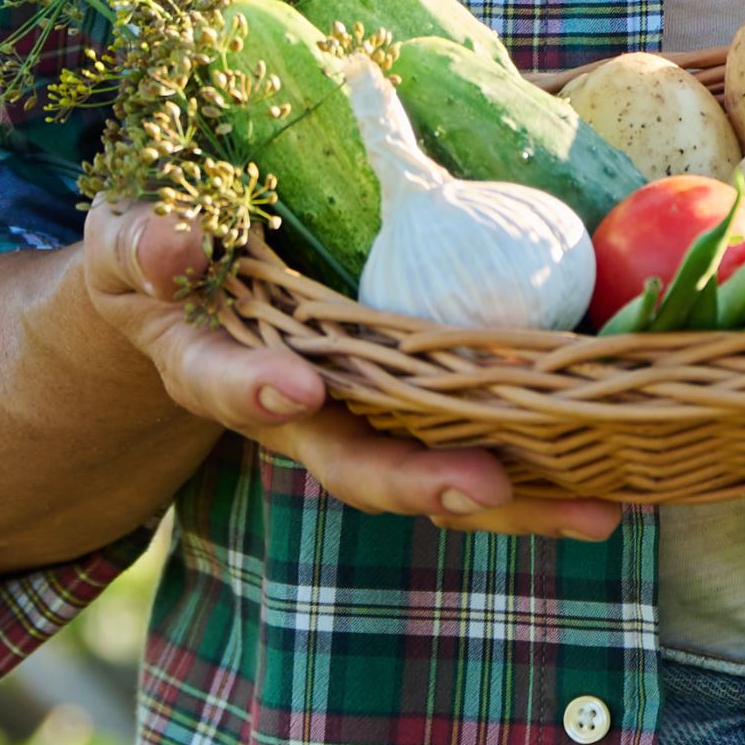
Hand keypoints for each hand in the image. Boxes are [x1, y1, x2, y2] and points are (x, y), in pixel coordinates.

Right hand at [75, 200, 629, 542]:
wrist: (186, 299)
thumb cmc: (161, 254)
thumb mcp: (132, 235)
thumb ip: (142, 241)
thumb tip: (170, 241)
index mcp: (210, 365)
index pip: (226, 382)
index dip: (256, 389)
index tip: (296, 385)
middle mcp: (289, 414)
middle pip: (350, 462)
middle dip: (415, 480)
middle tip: (479, 484)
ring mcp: (354, 424)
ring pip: (427, 477)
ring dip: (508, 501)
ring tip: (592, 510)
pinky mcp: (408, 421)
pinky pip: (472, 453)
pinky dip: (537, 479)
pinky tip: (611, 491)